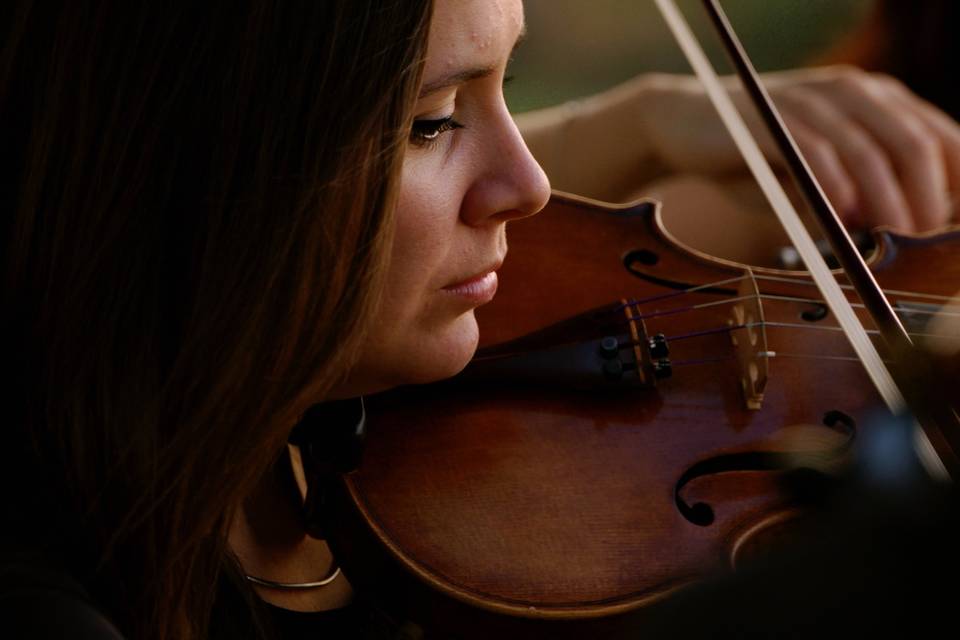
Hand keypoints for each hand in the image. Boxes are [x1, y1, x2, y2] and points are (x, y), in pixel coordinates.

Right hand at [639, 66, 959, 231]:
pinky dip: (837, 189)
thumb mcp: (811, 181)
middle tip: (923, 240)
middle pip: (914, 144)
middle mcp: (851, 92)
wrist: (681, 126)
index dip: (954, 183)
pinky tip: (841, 217)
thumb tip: (897, 237)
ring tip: (891, 237)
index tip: (948, 230)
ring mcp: (812, 101)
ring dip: (887, 200)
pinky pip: (818, 153)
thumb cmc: (752, 159)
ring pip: (871, 150)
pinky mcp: (774, 118)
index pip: (938, 137)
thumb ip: (853, 200)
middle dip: (927, 198)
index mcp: (873, 100)